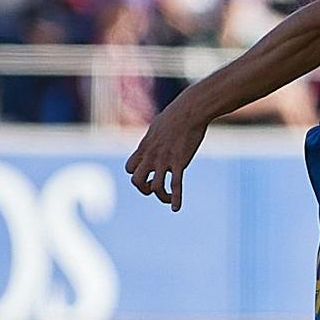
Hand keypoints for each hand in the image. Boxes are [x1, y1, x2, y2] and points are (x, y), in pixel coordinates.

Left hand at [125, 95, 208, 210]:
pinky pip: (175, 185)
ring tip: (167, 199)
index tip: (148, 174)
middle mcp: (151, 156)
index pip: (130, 168)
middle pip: (136, 180)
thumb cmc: (176, 115)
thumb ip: (155, 135)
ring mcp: (164, 160)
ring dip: (160, 196)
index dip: (136, 174)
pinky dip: (176, 199)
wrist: (189, 111)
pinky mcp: (179, 163)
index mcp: (144, 147)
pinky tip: (176, 208)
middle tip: (153, 188)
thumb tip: (158, 133)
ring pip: (155, 187)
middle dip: (143, 188)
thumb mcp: (158, 125)